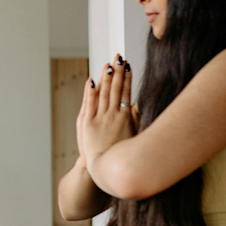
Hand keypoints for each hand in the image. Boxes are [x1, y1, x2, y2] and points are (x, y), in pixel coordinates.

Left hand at [81, 55, 135, 169]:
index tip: (128, 65)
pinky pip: (89, 103)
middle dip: (117, 71)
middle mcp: (114, 115)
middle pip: (116, 88)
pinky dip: (90, 91)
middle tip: (118, 57)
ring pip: (104, 93)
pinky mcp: (87, 123)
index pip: (127, 92)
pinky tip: (92, 80)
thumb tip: (138, 103)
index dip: (127, 77)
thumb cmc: (121, 154)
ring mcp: (100, 118)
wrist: (104, 168)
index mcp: (127, 117)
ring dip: (106, 77)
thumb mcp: (135, 136)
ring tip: (108, 64)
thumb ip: (136, 119)